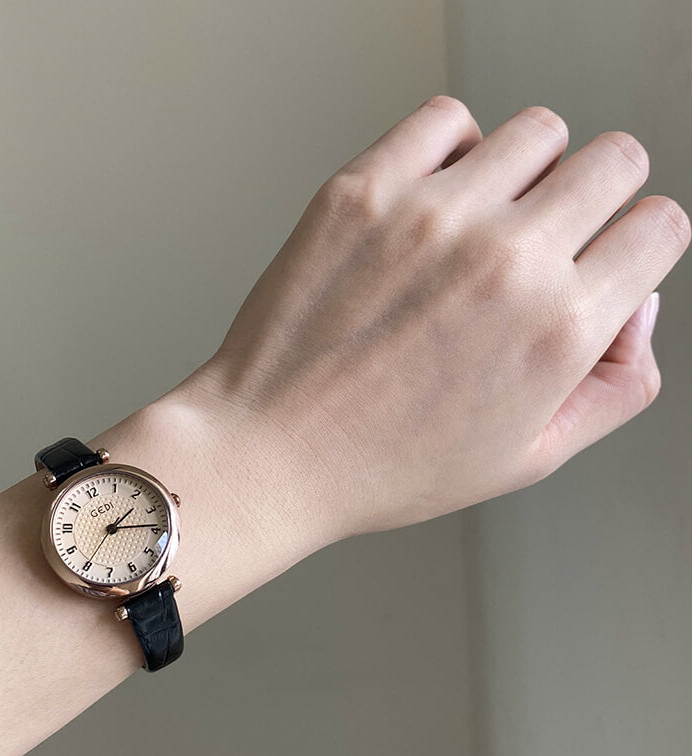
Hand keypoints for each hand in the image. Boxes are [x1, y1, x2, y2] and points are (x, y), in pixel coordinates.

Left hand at [170, 96, 688, 544]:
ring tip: (487, 220)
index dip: (638, 244)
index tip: (607, 256)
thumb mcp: (527, 457)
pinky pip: (446, 118)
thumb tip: (637, 305)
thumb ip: (614, 385)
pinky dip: (454, 147)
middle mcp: (507, 258)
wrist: (274, 449)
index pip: (658, 227)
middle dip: (598, 198)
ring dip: (528, 169)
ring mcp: (432, 214)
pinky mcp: (364, 191)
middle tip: (549, 238)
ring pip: (538, 131)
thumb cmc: (386, 465)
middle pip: (613, 162)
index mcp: (560, 327)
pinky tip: (434, 196)